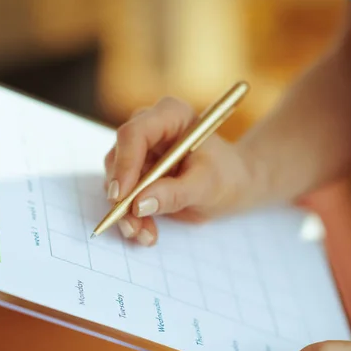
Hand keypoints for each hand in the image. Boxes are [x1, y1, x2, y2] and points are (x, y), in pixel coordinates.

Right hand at [104, 97, 254, 245]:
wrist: (233, 185)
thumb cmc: (227, 177)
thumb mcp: (207, 186)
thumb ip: (174, 194)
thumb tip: (139, 204)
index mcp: (171, 116)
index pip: (135, 134)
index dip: (124, 164)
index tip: (121, 196)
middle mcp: (149, 128)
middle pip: (119, 157)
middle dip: (122, 195)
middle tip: (130, 225)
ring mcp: (140, 151)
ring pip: (117, 180)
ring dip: (125, 212)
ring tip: (143, 234)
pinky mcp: (136, 172)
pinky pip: (124, 195)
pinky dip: (132, 217)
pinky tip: (146, 233)